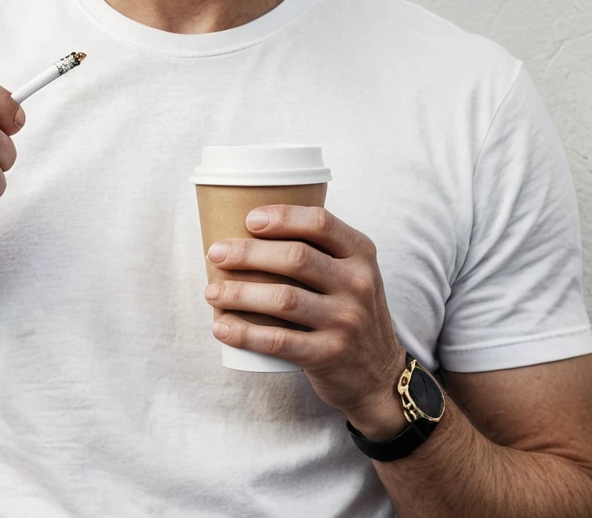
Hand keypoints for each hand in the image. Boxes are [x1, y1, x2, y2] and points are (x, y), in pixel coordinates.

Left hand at [203, 205, 407, 437]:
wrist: (379, 375)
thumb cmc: (348, 312)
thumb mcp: (350, 274)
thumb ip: (317, 251)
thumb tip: (247, 231)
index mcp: (360, 254)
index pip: (320, 222)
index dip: (282, 217)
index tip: (248, 219)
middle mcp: (358, 284)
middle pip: (295, 257)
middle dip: (247, 253)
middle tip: (215, 253)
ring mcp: (346, 321)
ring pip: (283, 299)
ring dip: (239, 293)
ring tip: (211, 291)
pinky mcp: (330, 355)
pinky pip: (278, 340)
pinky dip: (244, 333)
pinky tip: (222, 327)